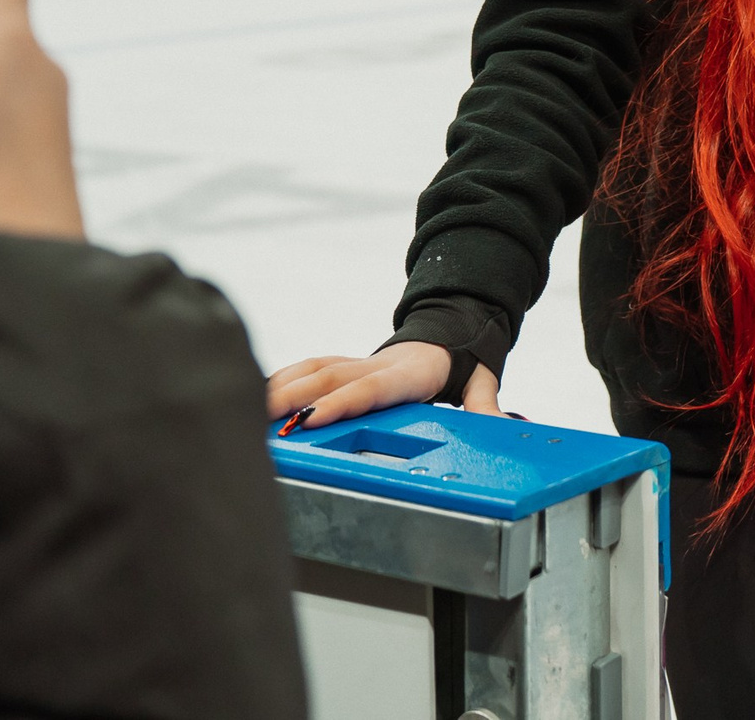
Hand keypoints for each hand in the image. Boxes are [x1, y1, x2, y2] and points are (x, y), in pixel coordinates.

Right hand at [266, 342, 501, 430]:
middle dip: (294, 397)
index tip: (311, 419)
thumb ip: (487, 402)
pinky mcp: (346, 363)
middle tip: (262, 422)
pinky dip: (282, 378)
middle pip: (329, 377)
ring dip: (280, 387)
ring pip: (313, 368)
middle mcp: (377, 364)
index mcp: (410, 373)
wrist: (452, 330)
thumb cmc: (462, 364)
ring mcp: (358, 361)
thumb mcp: (481, 380)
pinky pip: (309, 366)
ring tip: (248, 411)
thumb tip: (506, 424)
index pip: (370, 389)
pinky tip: (256, 396)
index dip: (341, 403)